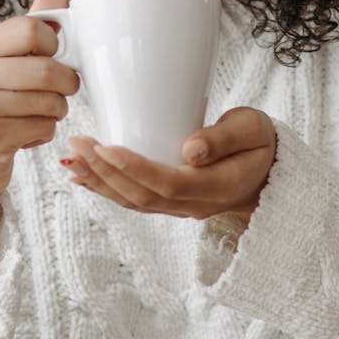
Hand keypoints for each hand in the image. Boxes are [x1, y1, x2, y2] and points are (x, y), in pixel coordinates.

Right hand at [0, 0, 79, 217]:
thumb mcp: (5, 64)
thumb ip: (34, 24)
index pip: (34, 29)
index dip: (55, 47)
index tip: (50, 60)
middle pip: (49, 69)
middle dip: (65, 86)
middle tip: (57, 95)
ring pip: (50, 101)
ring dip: (55, 114)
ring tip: (36, 117)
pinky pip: (42, 127)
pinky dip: (43, 134)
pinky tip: (24, 137)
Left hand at [62, 107, 275, 225]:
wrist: (269, 170)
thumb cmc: (260, 141)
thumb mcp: (252, 129)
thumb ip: (223, 138)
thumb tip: (190, 151)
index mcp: (218, 186)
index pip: (168, 183)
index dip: (133, 167)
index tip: (104, 146)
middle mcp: (196, 205)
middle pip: (142, 196)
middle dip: (104, 172)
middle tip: (76, 144)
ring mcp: (181, 208)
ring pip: (133, 202)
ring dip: (98, 182)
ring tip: (69, 160)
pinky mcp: (171, 203)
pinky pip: (134, 201)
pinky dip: (105, 189)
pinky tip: (81, 177)